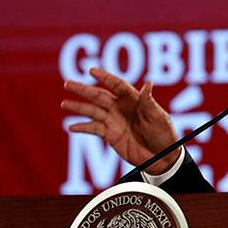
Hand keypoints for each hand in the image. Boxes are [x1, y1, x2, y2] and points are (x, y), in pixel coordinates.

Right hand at [60, 67, 178, 174]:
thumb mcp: (159, 117)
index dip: (105, 77)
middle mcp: (121, 108)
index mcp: (134, 99)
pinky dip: (82, 128)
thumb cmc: (164, 133)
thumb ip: (149, 102)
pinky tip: (71, 126)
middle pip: (99, 96)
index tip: (92, 70)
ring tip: (64, 104)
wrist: (162, 156)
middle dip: (84, 89)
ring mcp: (114, 121)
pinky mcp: (110, 135)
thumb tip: (149, 83)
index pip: (117, 85)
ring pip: (93, 111)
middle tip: (68, 83)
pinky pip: (94, 129)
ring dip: (78, 107)